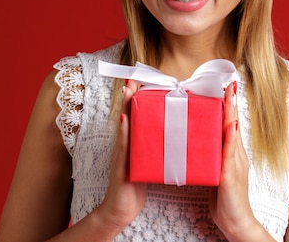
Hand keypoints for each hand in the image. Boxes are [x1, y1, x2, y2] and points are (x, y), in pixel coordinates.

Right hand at [96, 80, 147, 228]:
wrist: (120, 210)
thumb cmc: (134, 186)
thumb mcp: (147, 162)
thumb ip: (153, 147)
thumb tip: (168, 132)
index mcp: (133, 142)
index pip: (135, 115)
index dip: (137, 98)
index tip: (142, 78)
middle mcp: (125, 144)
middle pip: (126, 114)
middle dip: (129, 95)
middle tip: (133, 77)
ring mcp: (121, 154)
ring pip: (123, 126)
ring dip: (124, 108)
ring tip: (128, 90)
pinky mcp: (120, 166)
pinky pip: (123, 147)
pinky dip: (123, 134)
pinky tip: (125, 122)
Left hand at [208, 82, 255, 238]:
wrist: (236, 223)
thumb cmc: (224, 198)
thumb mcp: (216, 170)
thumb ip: (211, 155)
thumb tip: (198, 139)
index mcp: (231, 153)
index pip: (229, 124)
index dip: (228, 105)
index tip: (225, 86)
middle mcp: (236, 155)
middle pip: (234, 123)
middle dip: (231, 103)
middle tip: (228, 83)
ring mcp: (235, 164)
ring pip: (233, 134)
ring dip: (231, 114)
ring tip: (229, 96)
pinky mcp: (230, 176)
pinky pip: (229, 154)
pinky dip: (230, 139)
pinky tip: (230, 127)